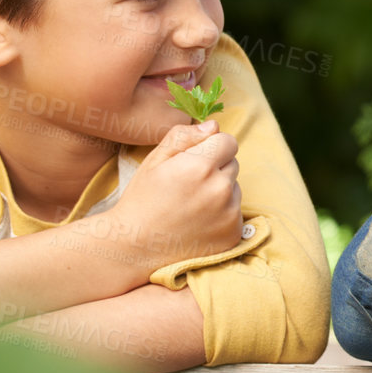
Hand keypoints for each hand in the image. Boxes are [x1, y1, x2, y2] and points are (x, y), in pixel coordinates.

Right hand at [109, 119, 242, 275]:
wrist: (135, 247)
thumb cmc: (142, 199)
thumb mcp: (155, 160)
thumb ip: (184, 137)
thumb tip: (213, 126)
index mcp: (200, 166)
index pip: (228, 141)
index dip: (211, 147)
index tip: (196, 159)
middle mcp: (220, 189)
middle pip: (233, 163)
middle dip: (216, 167)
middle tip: (188, 184)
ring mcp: (229, 213)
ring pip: (235, 187)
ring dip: (220, 190)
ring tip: (191, 204)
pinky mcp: (233, 232)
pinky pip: (236, 211)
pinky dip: (222, 213)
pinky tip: (198, 220)